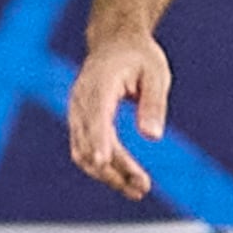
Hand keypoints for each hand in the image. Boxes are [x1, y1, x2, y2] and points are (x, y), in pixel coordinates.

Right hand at [63, 27, 171, 199]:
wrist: (115, 42)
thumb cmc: (139, 57)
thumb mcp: (156, 74)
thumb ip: (153, 103)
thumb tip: (152, 137)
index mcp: (100, 82)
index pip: (95, 115)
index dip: (98, 139)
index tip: (102, 161)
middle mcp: (81, 99)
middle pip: (89, 141)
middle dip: (113, 169)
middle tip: (143, 188)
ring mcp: (77, 112)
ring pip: (83, 152)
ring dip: (108, 174)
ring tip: (138, 190)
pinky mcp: (79, 122)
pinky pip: (84, 150)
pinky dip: (102, 167)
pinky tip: (125, 178)